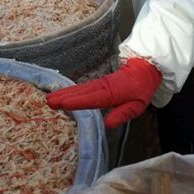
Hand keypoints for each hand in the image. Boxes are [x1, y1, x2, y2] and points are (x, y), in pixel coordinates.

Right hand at [47, 57, 161, 128]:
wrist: (145, 69)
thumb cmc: (141, 88)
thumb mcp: (137, 106)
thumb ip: (121, 115)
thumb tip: (106, 125)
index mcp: (112, 93)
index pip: (92, 98)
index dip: (77, 101)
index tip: (62, 104)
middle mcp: (102, 86)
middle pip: (81, 92)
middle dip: (64, 96)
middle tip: (48, 101)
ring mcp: (99, 83)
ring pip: (80, 88)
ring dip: (64, 93)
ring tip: (50, 98)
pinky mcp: (98, 82)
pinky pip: (83, 87)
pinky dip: (71, 90)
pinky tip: (63, 94)